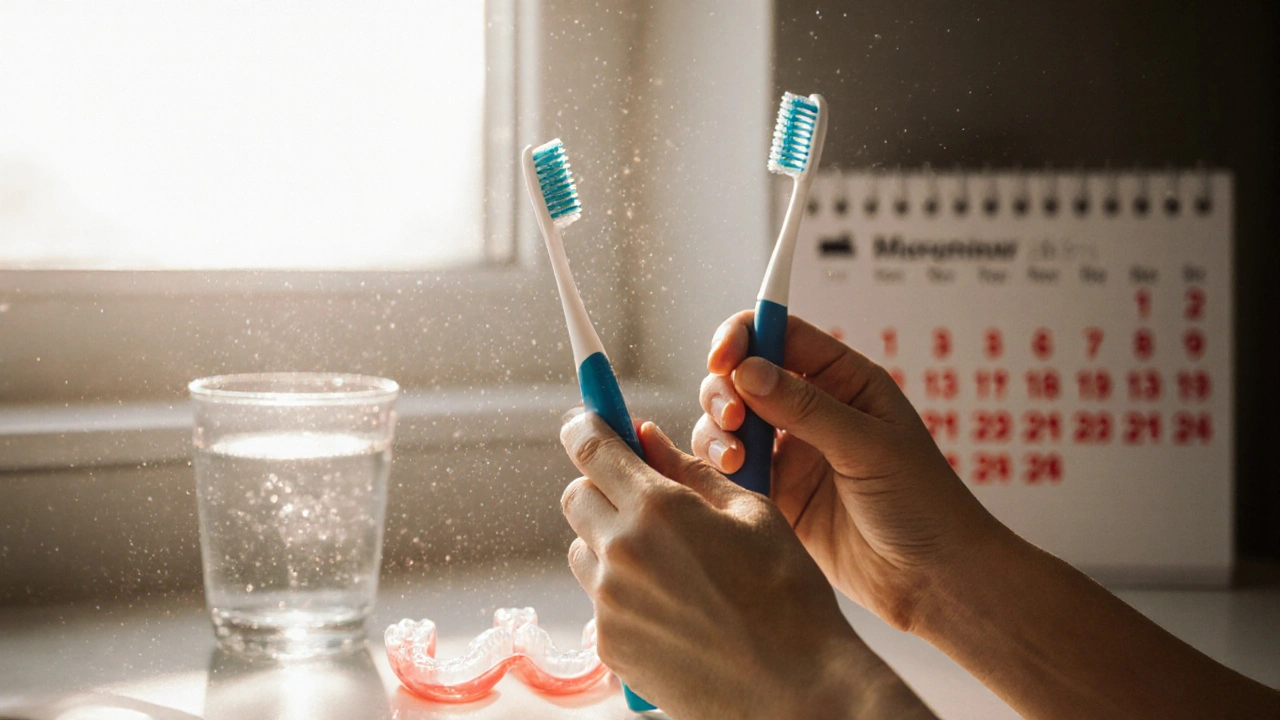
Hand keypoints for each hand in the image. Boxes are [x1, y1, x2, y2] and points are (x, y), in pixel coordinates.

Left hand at [559, 411, 934, 719]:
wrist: (797, 690)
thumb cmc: (787, 595)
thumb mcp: (752, 514)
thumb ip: (691, 470)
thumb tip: (646, 437)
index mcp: (659, 508)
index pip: (593, 450)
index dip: (584, 428)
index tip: (583, 423)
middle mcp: (622, 552)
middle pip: (577, 497)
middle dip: (602, 488)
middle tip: (643, 499)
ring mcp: (609, 604)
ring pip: (583, 550)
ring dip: (609, 542)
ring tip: (667, 564)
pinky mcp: (609, 646)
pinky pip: (598, 601)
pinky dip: (623, 593)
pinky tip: (673, 607)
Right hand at [691, 312, 1001, 630]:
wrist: (933, 580)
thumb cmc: (923, 504)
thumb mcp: (869, 448)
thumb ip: (807, 408)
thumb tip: (747, 370)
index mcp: (844, 380)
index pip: (780, 335)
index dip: (743, 337)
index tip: (721, 361)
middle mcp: (810, 409)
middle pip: (741, 375)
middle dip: (724, 391)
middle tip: (732, 421)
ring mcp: (789, 452)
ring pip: (726, 423)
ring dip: (717, 434)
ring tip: (735, 462)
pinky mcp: (774, 494)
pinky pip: (728, 470)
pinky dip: (717, 470)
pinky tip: (732, 481)